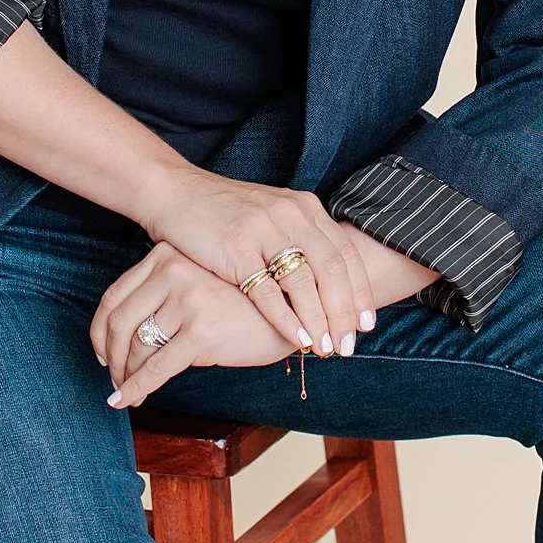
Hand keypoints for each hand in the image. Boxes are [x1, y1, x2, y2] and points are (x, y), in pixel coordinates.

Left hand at [91, 245, 334, 409]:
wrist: (297, 311)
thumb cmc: (248, 305)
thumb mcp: (199, 286)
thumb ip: (165, 298)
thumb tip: (121, 339)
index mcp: (167, 256)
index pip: (115, 296)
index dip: (101, 330)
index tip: (101, 352)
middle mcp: (174, 270)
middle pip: (119, 321)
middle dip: (110, 357)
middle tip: (111, 377)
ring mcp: (188, 298)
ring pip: (136, 346)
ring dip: (124, 374)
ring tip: (124, 390)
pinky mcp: (201, 329)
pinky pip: (156, 367)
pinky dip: (136, 387)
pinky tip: (128, 400)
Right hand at [135, 175, 377, 363]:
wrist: (177, 193)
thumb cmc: (226, 213)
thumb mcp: (273, 216)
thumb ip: (302, 240)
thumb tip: (331, 281)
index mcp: (305, 208)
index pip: (345, 253)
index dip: (360, 292)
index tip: (366, 324)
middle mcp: (291, 214)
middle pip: (332, 270)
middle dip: (344, 313)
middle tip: (349, 345)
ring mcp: (264, 229)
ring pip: (304, 282)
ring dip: (319, 321)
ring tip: (326, 349)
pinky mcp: (236, 247)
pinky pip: (268, 290)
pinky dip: (287, 319)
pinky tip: (297, 339)